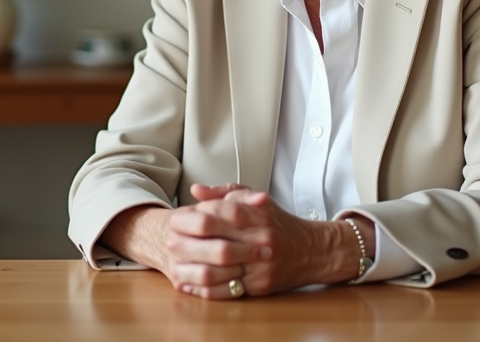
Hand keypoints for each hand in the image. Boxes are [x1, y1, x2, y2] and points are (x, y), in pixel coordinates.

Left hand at [170, 185, 348, 298]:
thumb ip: (223, 191)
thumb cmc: (275, 221)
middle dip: (187, 242)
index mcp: (258, 213)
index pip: (220, 212)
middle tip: (170, 240)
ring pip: (218, 270)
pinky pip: (225, 290)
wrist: (309, 250)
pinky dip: (201, 289)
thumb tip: (195, 190)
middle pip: (217, 242)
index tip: (178, 217)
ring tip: (173, 261)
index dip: (195, 215)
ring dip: (190, 268)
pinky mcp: (259, 286)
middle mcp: (260, 239)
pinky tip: (186, 284)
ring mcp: (260, 265)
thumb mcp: (253, 197)